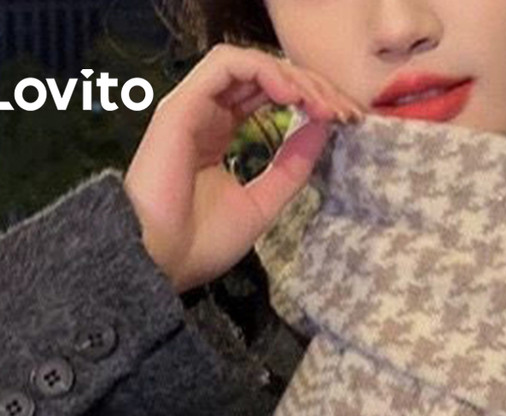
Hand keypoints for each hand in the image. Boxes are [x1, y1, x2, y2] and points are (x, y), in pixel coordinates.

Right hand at [123, 45, 365, 294]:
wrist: (160, 262)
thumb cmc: (201, 242)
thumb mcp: (263, 202)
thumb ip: (292, 165)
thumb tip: (324, 126)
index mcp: (219, 135)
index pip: (268, 97)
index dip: (309, 101)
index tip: (344, 121)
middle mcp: (206, 114)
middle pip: (264, 76)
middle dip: (310, 87)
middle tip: (344, 110)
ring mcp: (192, 107)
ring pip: (248, 64)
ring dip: (292, 77)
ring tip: (320, 103)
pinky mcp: (181, 106)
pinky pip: (225, 65)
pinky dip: (264, 72)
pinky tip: (291, 96)